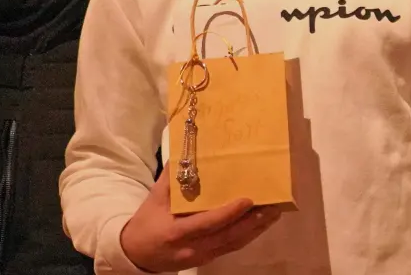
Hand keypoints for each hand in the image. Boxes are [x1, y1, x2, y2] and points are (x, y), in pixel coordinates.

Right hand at [119, 167, 282, 272]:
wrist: (136, 254)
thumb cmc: (147, 221)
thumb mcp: (155, 198)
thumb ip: (172, 178)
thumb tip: (187, 151)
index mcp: (177, 232)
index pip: (208, 223)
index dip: (229, 213)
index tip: (248, 199)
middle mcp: (191, 248)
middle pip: (228, 236)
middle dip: (253, 222)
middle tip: (274, 205)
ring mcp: (201, 256)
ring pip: (234, 243)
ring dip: (257, 229)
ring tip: (275, 212)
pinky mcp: (207, 259)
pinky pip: (231, 248)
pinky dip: (248, 235)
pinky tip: (261, 224)